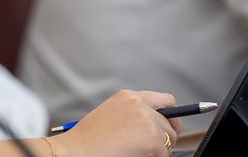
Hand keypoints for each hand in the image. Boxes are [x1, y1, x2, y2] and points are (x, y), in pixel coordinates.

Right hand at [48, 90, 180, 156]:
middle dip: (165, 137)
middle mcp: (140, 104)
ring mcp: (148, 120)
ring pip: (170, 139)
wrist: (77, 151)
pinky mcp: (153, 137)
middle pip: (171, 122)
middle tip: (151, 148)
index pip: (165, 100)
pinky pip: (165, 153)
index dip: (170, 116)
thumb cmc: (88, 141)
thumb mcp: (111, 116)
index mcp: (128, 96)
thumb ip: (134, 115)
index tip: (170, 126)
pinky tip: (134, 156)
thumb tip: (156, 126)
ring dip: (159, 150)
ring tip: (134, 152)